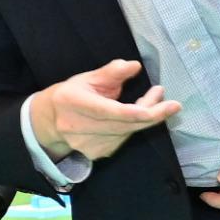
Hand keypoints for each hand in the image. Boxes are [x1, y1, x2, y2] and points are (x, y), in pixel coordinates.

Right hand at [32, 59, 181, 160]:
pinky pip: (123, 139)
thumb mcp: (88, 77)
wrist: (49, 121)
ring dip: (144, 118)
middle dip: (152, 112)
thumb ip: (112, 71)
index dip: (146, 110)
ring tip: (150, 101)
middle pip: (127, 124)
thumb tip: (134, 66)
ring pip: (127, 133)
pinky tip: (131, 117)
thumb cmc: (71, 95)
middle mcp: (79, 128)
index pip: (116, 112)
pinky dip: (132, 127)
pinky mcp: (96, 154)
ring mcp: (87, 145)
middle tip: (168, 101)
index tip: (170, 105)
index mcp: (74, 103)